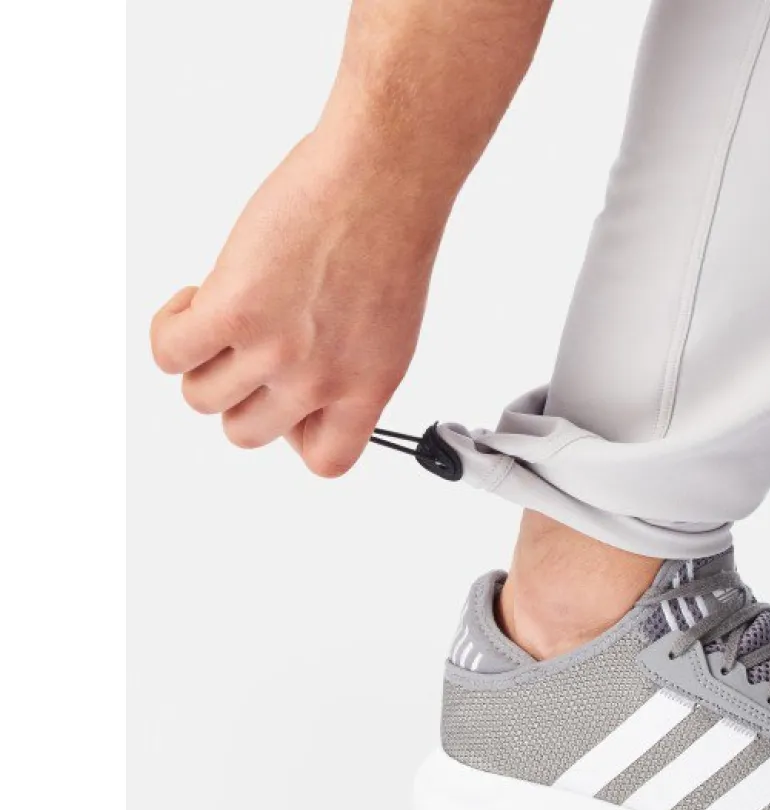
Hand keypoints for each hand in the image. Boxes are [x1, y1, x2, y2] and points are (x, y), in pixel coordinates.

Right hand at [150, 128, 449, 476]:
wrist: (382, 175)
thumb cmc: (388, 235)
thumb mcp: (386, 328)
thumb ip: (345, 370)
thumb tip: (289, 386)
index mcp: (367, 389)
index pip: (327, 460)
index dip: (296, 433)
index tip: (287, 397)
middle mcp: (323, 381)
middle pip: (247, 432)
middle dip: (237, 393)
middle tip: (245, 346)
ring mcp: (278, 351)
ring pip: (202, 396)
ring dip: (200, 359)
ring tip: (220, 313)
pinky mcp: (236, 311)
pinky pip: (171, 353)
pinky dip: (170, 328)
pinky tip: (195, 297)